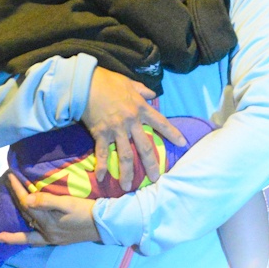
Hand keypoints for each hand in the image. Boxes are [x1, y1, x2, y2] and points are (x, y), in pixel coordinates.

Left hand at [0, 172, 101, 246]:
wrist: (103, 224)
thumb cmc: (86, 211)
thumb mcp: (67, 203)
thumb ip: (46, 201)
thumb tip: (27, 200)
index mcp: (47, 222)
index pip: (26, 203)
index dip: (17, 190)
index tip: (9, 177)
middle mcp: (46, 233)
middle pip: (25, 217)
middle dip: (14, 205)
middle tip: (3, 195)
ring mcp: (52, 238)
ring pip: (28, 234)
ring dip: (15, 235)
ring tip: (1, 237)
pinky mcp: (58, 240)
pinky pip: (37, 241)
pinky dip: (28, 240)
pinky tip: (25, 239)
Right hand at [84, 69, 184, 189]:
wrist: (85, 83)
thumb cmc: (107, 81)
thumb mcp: (128, 82)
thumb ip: (142, 90)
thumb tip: (152, 94)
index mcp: (140, 109)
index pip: (161, 123)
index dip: (172, 133)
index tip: (182, 143)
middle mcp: (131, 122)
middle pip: (145, 147)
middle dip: (151, 164)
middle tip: (156, 178)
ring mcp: (116, 130)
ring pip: (126, 155)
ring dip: (127, 172)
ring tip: (128, 187)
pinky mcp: (101, 133)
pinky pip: (102, 153)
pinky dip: (102, 166)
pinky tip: (101, 178)